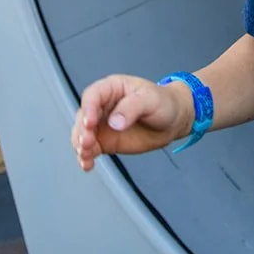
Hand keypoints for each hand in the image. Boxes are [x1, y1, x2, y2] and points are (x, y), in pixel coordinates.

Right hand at [70, 75, 189, 170]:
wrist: (173, 121)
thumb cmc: (163, 102)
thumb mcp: (150, 99)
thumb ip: (132, 108)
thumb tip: (114, 122)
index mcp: (112, 88)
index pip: (93, 95)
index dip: (88, 108)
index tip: (90, 123)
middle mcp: (103, 106)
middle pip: (83, 116)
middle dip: (82, 130)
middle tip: (87, 142)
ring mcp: (103, 125)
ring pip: (82, 134)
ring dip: (80, 145)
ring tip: (86, 156)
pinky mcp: (106, 141)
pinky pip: (91, 149)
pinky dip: (86, 157)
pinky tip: (87, 164)